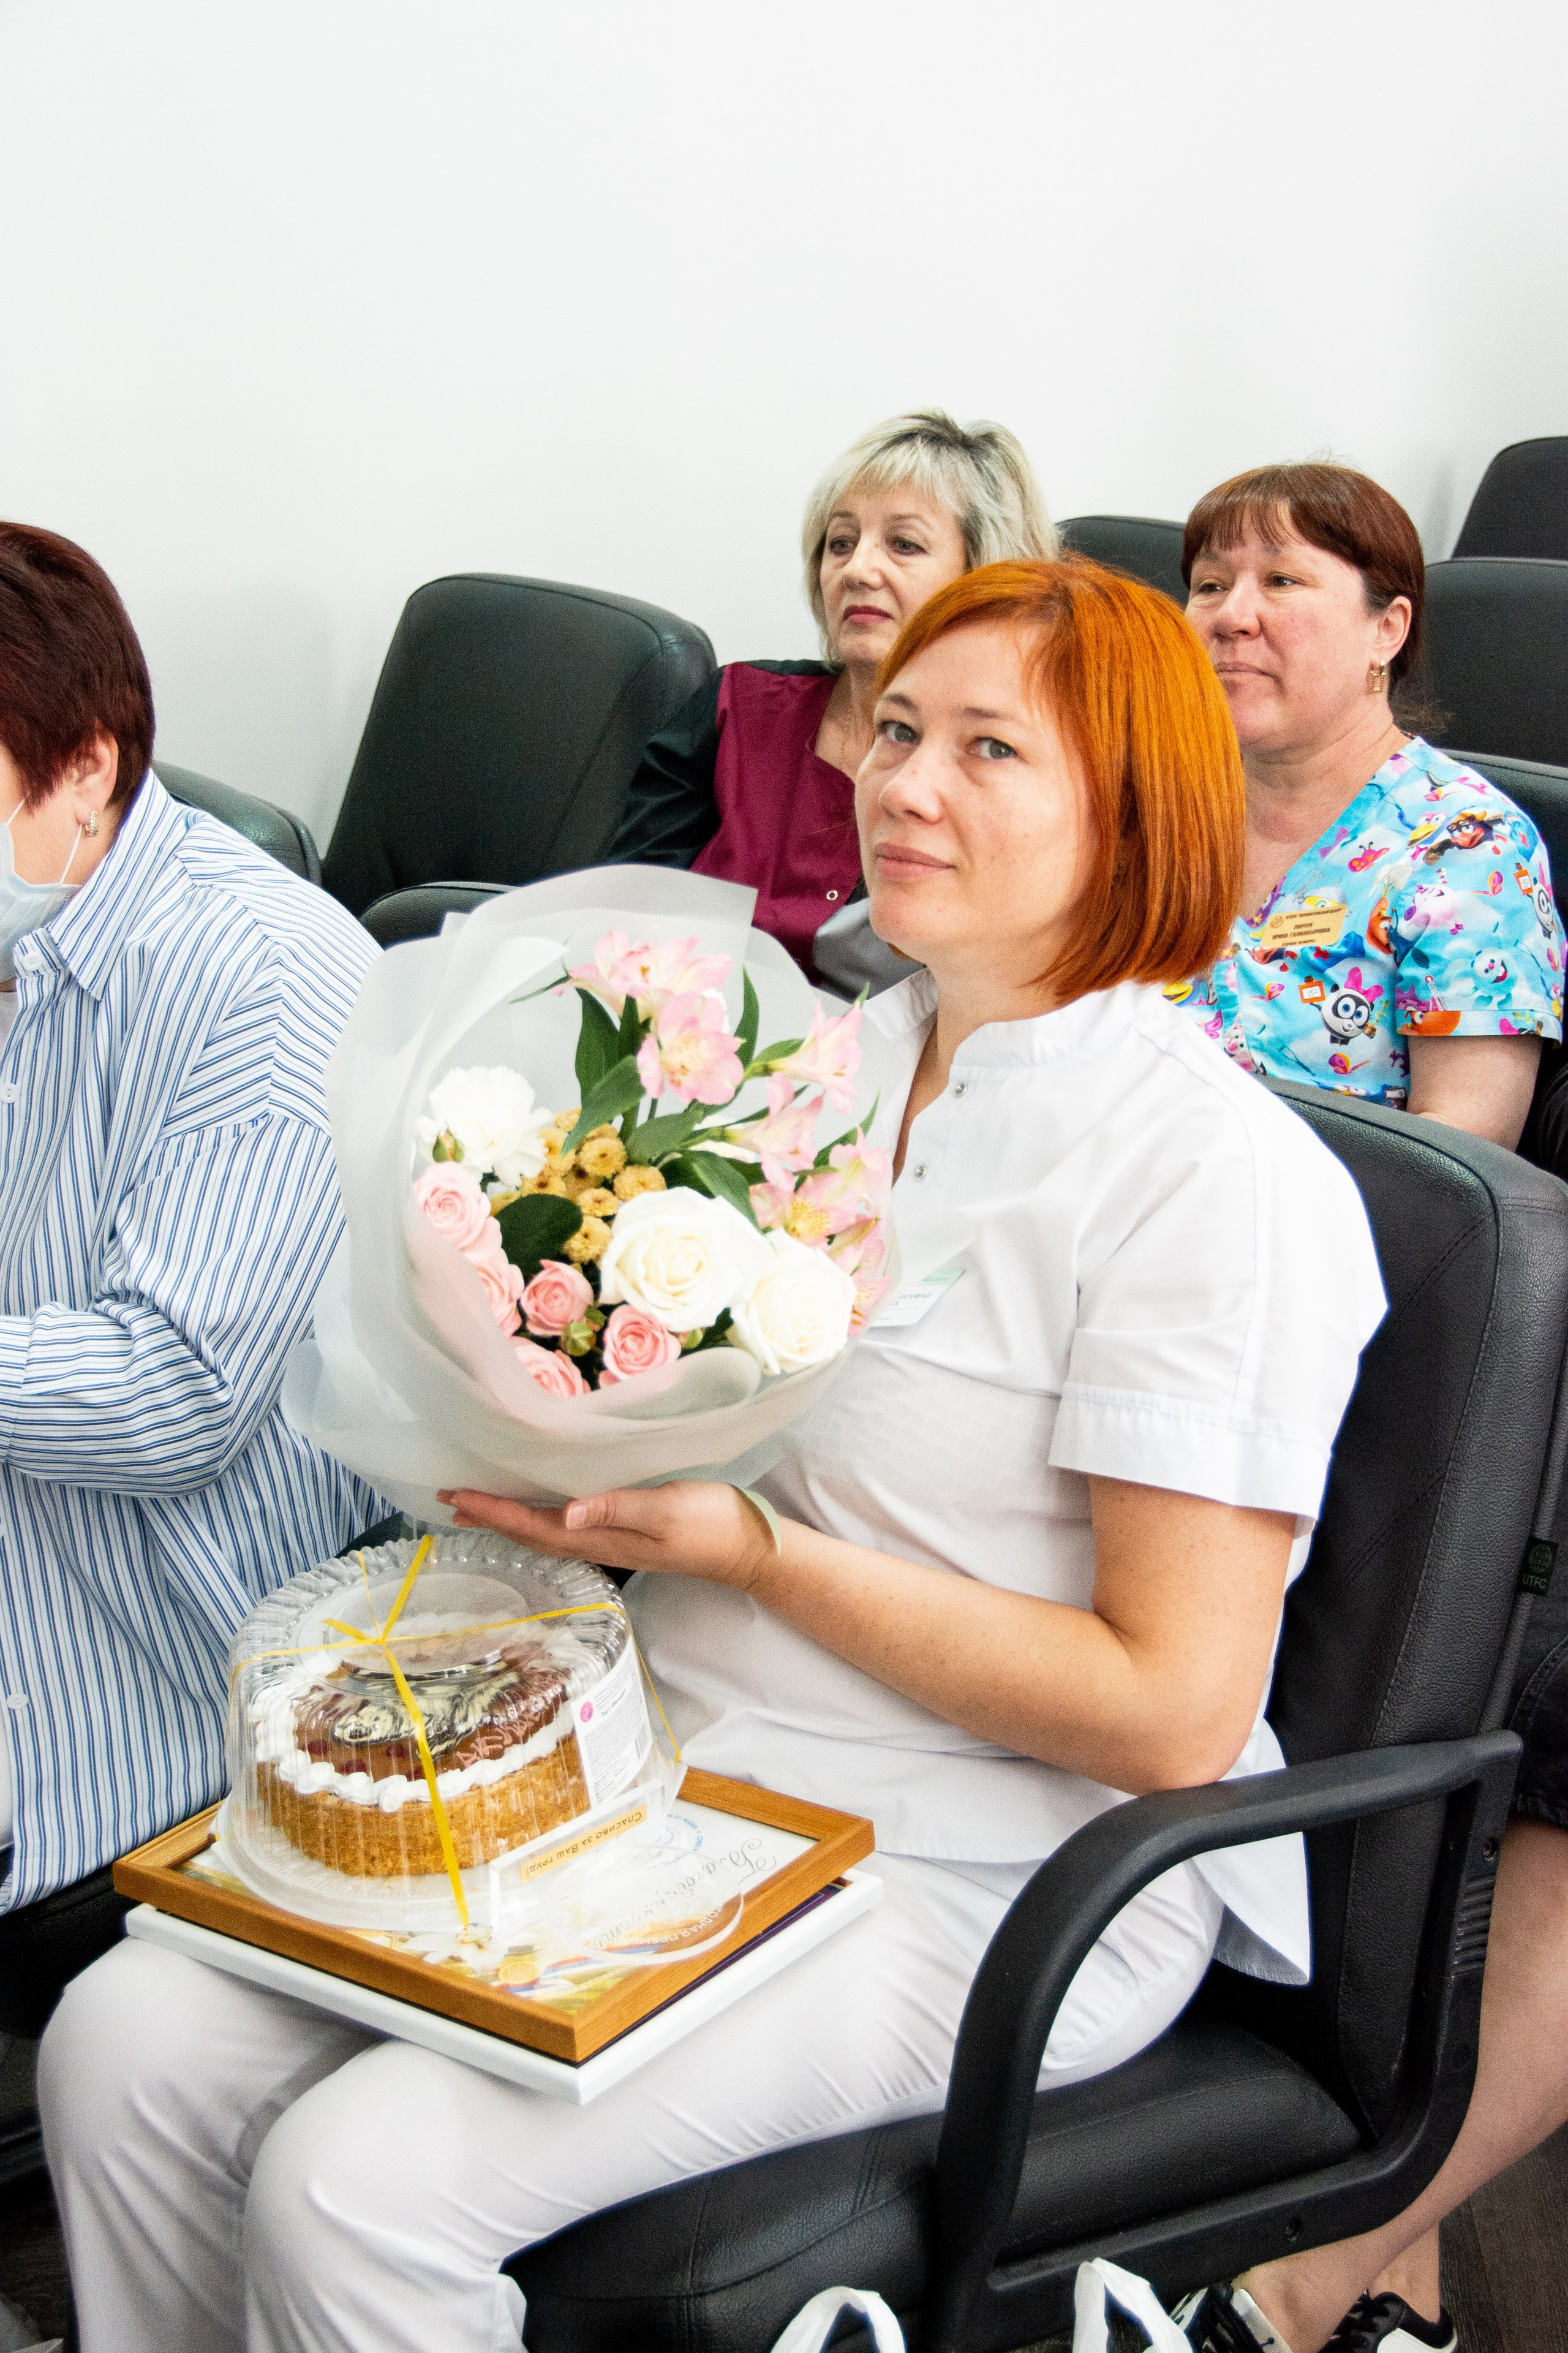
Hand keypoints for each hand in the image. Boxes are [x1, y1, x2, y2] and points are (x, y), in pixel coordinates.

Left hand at [436, 1481, 777, 1589]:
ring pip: (543, 1530)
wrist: (746, 1546)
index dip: (493, 1510)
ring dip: (506, 1517)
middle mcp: (596, 1542)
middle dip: (487, 1515)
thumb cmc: (710, 1524)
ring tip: (474, 1505)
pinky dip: (535, 1514)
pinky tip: (532, 1506)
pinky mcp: (621, 1529)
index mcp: (600, 1537)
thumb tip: (565, 1513)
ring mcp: (608, 1538)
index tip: (458, 1495)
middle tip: (447, 1497)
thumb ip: (616, 1508)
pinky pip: (564, 1524)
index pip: (533, 1525)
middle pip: (528, 1532)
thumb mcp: (665, 1509)